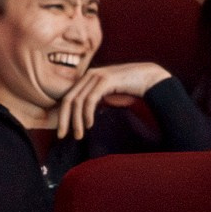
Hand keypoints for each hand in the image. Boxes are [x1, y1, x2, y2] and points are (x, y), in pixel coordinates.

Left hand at [52, 61, 168, 139]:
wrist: (149, 78)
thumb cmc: (130, 90)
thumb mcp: (108, 96)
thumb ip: (96, 102)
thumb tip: (83, 118)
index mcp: (87, 78)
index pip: (68, 97)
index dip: (62, 115)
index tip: (62, 133)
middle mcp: (89, 74)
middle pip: (68, 99)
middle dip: (63, 119)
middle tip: (62, 136)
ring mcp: (97, 75)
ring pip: (78, 101)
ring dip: (76, 120)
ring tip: (79, 135)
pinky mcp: (106, 79)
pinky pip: (91, 99)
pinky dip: (87, 113)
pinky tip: (89, 125)